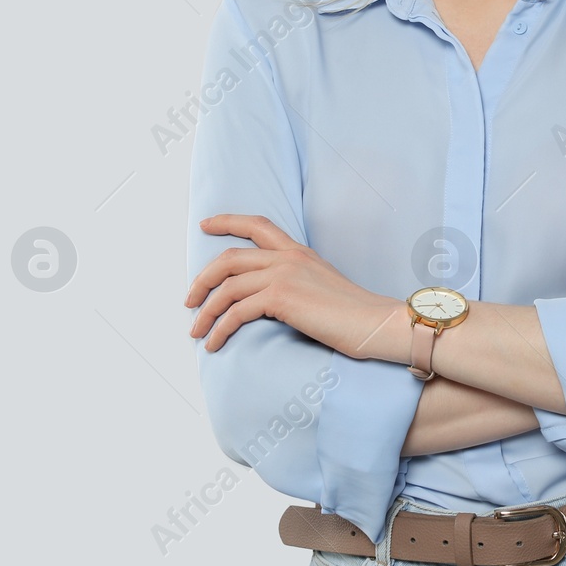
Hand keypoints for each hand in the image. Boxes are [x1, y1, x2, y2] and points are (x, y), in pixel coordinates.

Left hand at [184, 214, 404, 358]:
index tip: (205, 224)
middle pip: (229, 258)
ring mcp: (284, 275)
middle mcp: (288, 257)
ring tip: (197, 331)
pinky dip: (219, 329)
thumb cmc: (354, 314)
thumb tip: (267, 298)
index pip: (258, 225)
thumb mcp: (322, 286)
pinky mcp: (281, 297)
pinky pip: (236, 311)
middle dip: (202, 279)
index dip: (228, 221)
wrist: (375, 323)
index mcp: (299, 252)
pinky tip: (214, 343)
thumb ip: (296, 282)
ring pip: (227, 287)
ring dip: (205, 311)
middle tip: (190, 301)